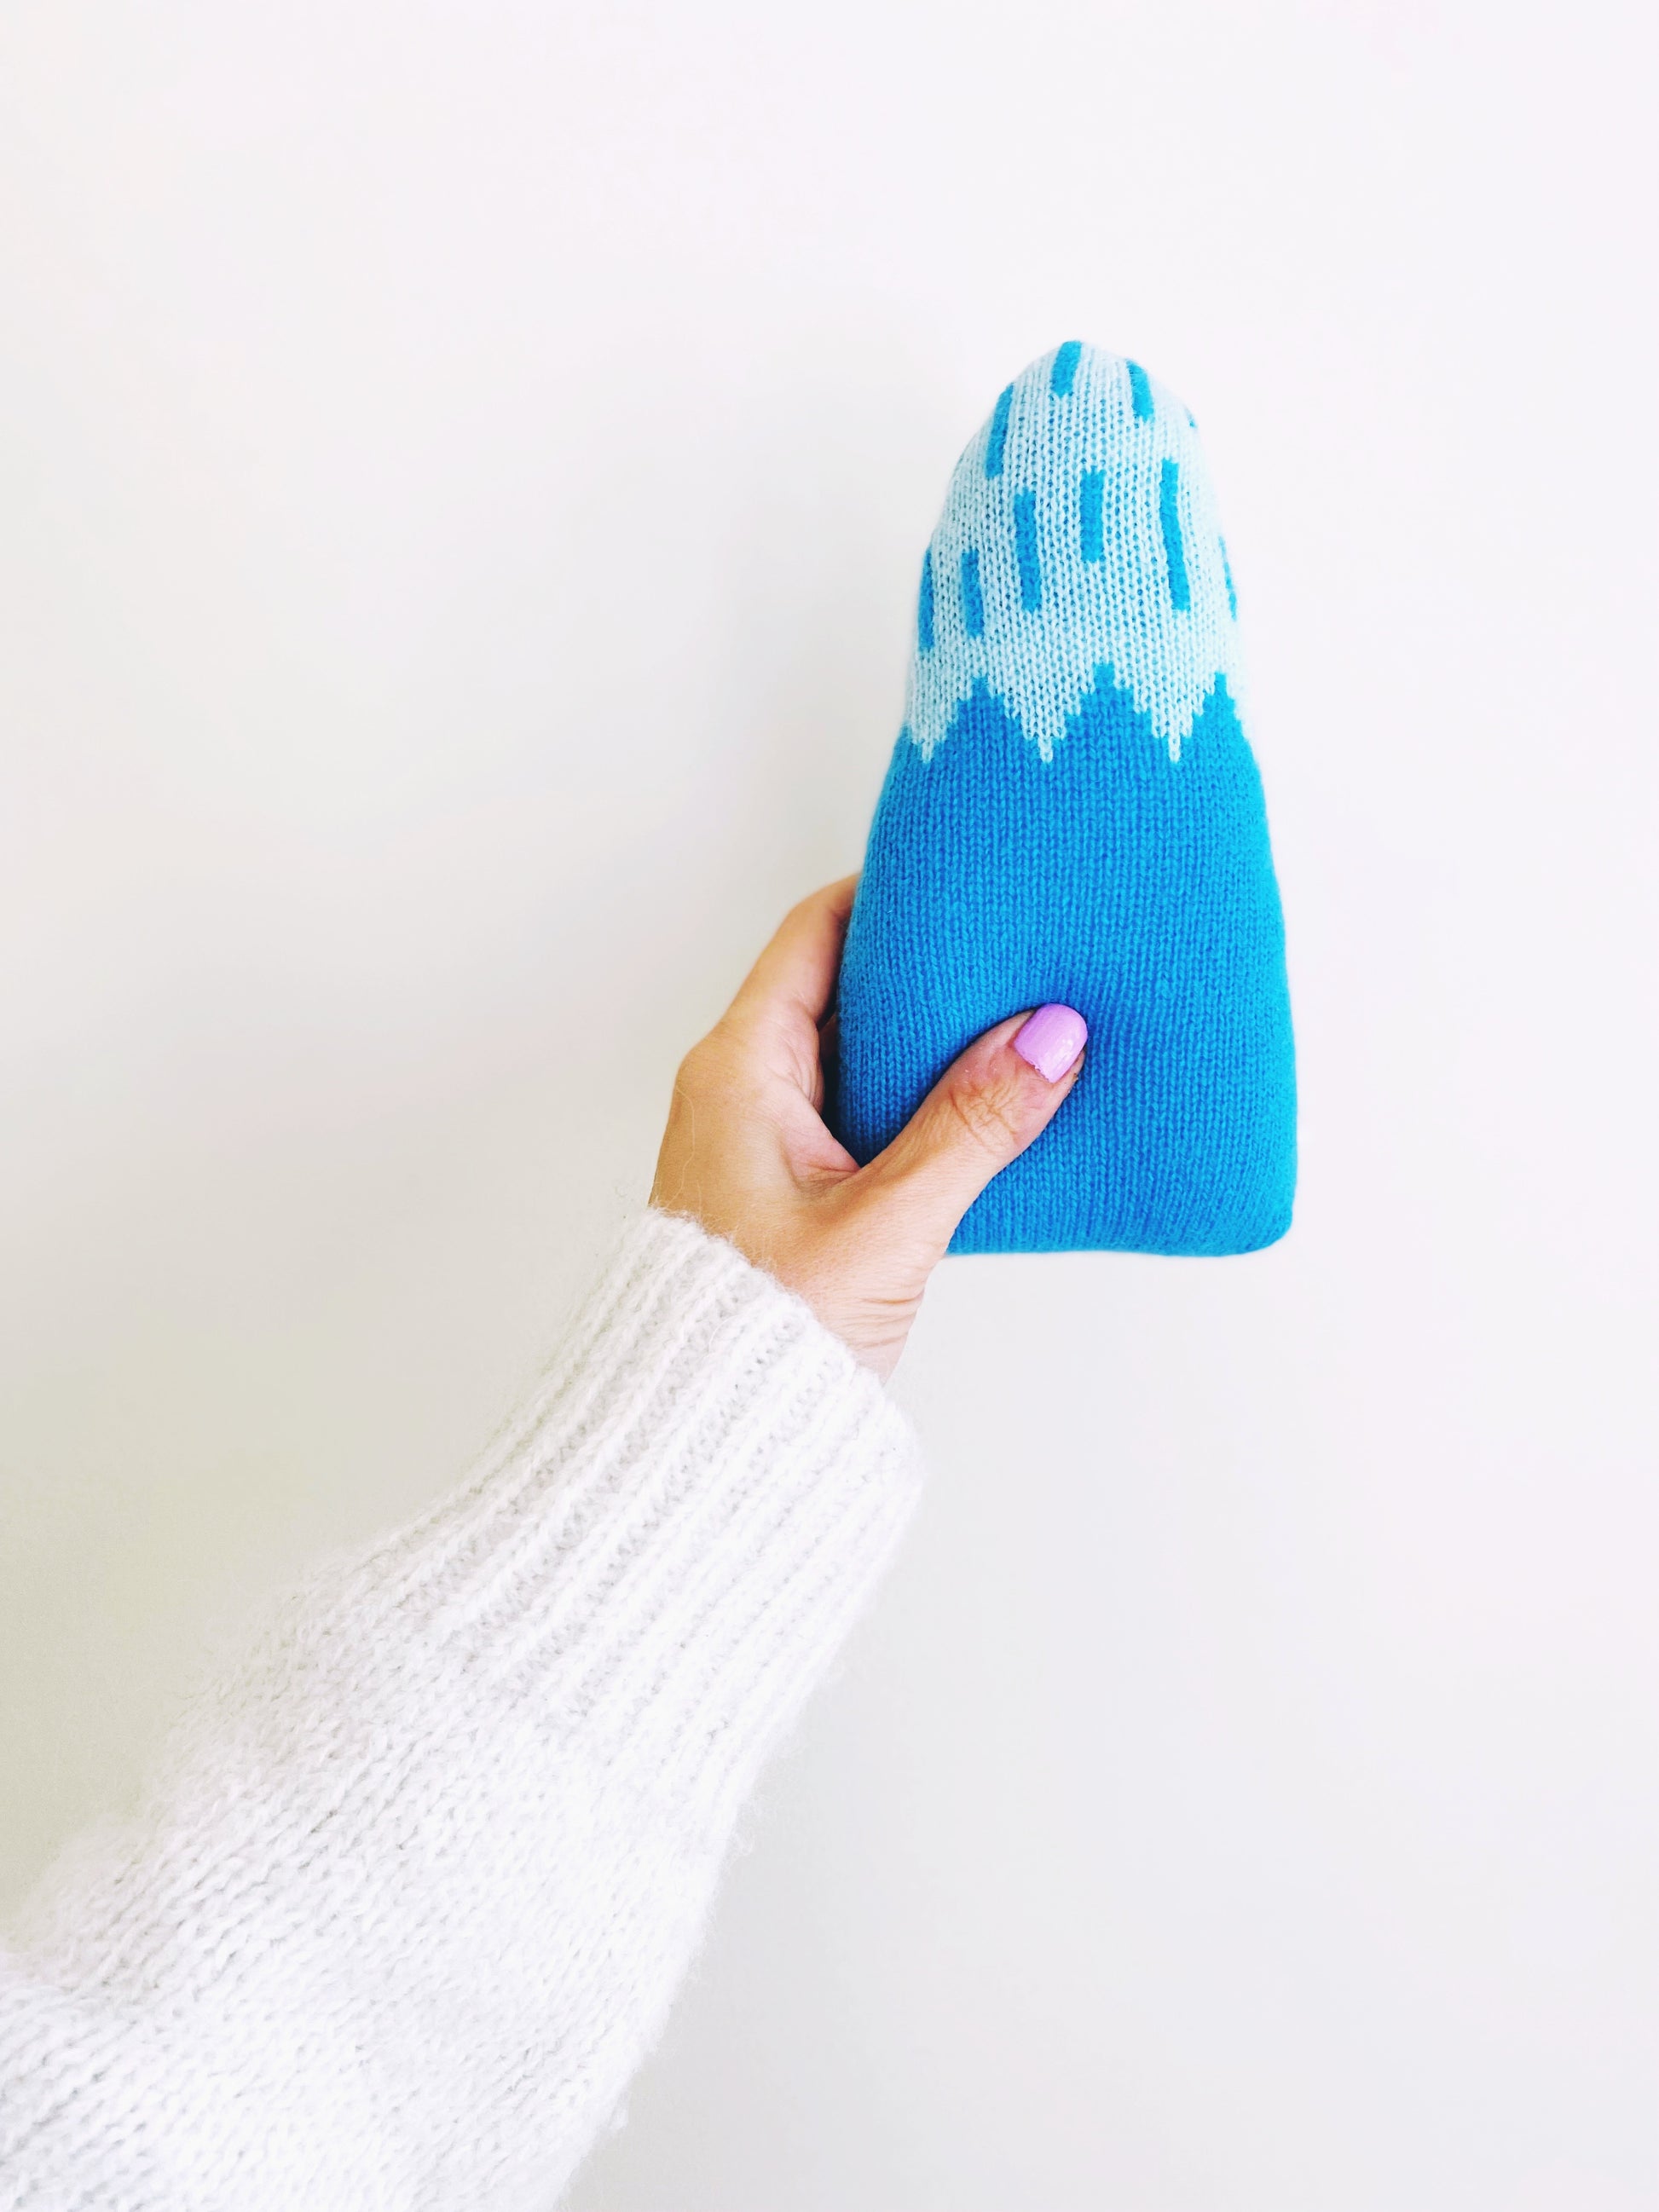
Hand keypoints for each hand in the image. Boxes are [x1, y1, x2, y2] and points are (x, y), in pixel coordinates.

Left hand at [651, 877, 1086, 1378]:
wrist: (704, 1449)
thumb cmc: (762, 1338)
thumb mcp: (887, 1223)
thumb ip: (972, 1127)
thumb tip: (1050, 1038)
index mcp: (740, 1068)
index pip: (815, 933)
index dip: (890, 894)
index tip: (964, 874)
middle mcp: (741, 1089)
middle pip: (840, 987)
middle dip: (928, 966)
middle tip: (1016, 944)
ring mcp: (762, 1141)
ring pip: (856, 1054)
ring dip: (931, 1039)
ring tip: (1021, 1013)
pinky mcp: (789, 1191)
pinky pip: (861, 1113)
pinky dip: (919, 1098)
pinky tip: (988, 1103)